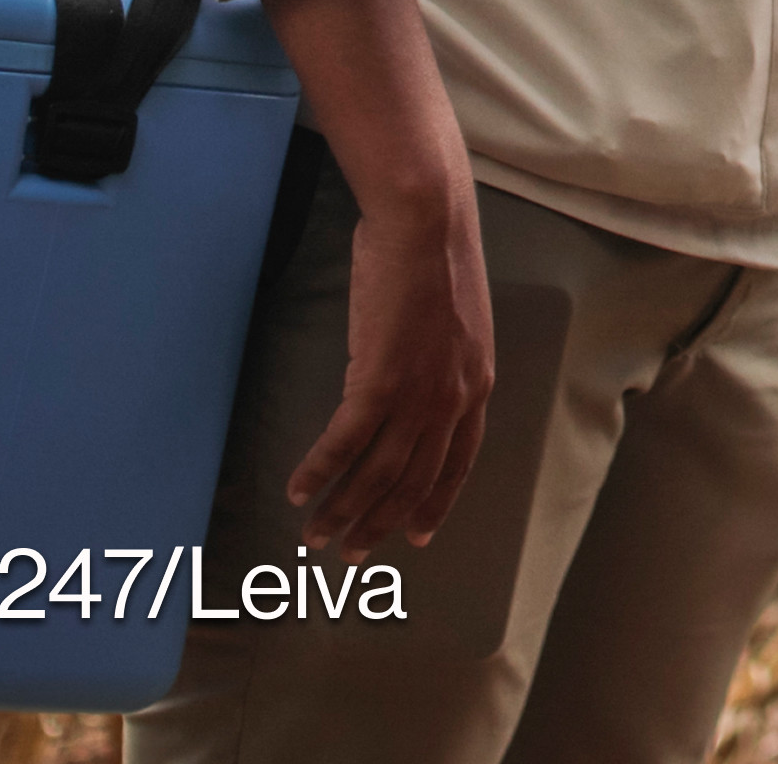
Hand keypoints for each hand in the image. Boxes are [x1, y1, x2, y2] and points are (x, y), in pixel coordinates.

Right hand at [289, 176, 494, 555]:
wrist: (426, 222)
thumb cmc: (435, 258)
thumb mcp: (457, 321)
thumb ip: (444, 362)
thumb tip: (418, 380)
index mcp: (477, 386)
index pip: (457, 465)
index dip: (435, 504)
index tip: (417, 537)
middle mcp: (453, 400)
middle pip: (413, 482)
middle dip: (379, 524)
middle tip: (351, 554)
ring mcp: (419, 394)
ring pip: (377, 474)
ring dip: (343, 511)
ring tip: (315, 536)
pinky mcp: (380, 380)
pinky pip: (344, 443)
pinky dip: (320, 471)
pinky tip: (299, 489)